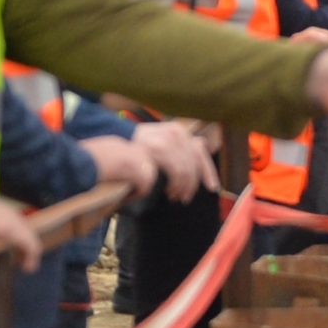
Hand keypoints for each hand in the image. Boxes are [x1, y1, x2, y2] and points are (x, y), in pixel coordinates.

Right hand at [85, 119, 218, 199]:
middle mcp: (175, 133)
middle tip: (185, 197)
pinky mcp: (158, 151)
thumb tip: (197, 167)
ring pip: (186, 170)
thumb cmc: (137, 149)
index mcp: (177, 130)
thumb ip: (178, 151)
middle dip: (193, 183)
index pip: (200, 149)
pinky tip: (169, 191)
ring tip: (175, 196)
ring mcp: (166, 141)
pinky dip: (175, 185)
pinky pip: (176, 172)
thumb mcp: (160, 145)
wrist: (115, 146)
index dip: (208, 170)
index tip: (212, 187)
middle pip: (195, 162)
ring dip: (183, 187)